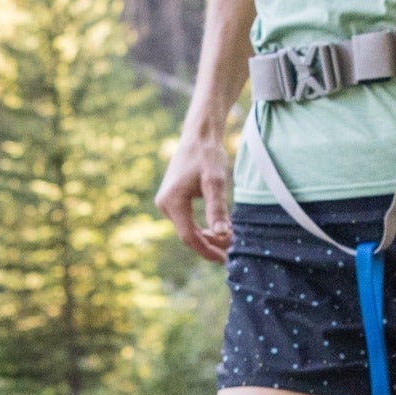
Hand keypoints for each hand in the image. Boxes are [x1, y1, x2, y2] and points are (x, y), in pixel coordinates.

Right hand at [157, 126, 233, 264]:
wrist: (199, 135)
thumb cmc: (208, 155)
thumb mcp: (216, 182)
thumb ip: (218, 209)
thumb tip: (223, 236)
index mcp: (172, 202)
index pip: (189, 237)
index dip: (207, 250)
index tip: (225, 259)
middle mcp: (164, 205)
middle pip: (188, 235)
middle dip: (209, 244)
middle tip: (230, 250)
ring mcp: (166, 202)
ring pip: (187, 229)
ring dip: (206, 237)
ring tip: (227, 238)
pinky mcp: (171, 200)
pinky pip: (186, 221)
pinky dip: (201, 227)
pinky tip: (217, 229)